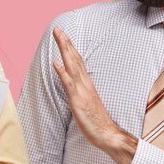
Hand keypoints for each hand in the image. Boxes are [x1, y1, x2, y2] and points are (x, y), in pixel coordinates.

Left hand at [52, 28, 137, 163]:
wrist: (108, 133)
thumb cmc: (96, 120)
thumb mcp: (87, 102)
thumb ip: (80, 91)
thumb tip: (72, 84)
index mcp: (86, 83)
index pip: (77, 61)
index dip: (70, 48)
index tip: (63, 36)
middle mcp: (84, 83)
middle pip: (74, 58)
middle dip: (66, 43)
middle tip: (57, 29)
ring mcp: (81, 90)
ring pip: (72, 65)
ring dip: (64, 50)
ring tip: (58, 37)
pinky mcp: (78, 99)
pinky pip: (69, 84)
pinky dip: (62, 72)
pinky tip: (56, 63)